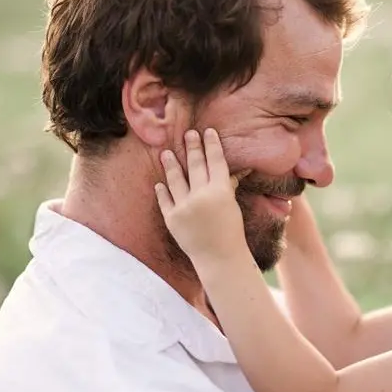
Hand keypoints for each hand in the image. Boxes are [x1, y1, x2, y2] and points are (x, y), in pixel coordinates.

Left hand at [155, 128, 248, 263]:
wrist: (219, 258)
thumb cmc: (231, 232)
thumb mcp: (232, 205)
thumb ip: (227, 186)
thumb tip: (232, 170)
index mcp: (220, 191)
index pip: (215, 161)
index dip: (211, 145)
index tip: (207, 132)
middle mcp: (201, 196)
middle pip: (195, 165)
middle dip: (192, 147)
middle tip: (188, 133)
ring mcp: (184, 207)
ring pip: (175, 179)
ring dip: (170, 164)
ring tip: (165, 152)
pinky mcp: (172, 219)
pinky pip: (165, 200)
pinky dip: (162, 190)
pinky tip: (159, 183)